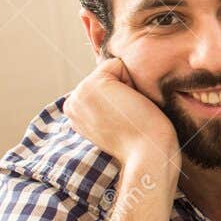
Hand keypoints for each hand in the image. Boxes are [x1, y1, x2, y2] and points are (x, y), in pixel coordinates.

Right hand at [64, 57, 180, 182]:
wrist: (148, 155)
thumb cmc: (143, 141)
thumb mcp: (120, 120)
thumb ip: (110, 102)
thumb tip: (119, 88)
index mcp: (77, 113)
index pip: (105, 85)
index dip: (124, 96)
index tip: (127, 120)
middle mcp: (72, 103)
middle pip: (109, 74)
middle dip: (126, 89)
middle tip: (131, 117)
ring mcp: (79, 94)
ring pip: (114, 70)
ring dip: (130, 86)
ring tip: (131, 112)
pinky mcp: (92, 85)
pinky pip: (118, 64)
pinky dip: (132, 80)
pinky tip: (132, 104)